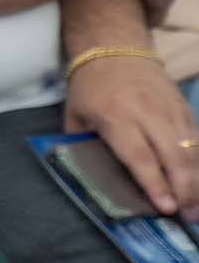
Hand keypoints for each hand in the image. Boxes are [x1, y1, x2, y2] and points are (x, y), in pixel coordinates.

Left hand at [63, 55, 198, 216]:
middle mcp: (148, 113)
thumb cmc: (89, 87)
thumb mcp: (75, 117)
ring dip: (198, 180)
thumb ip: (84, 147)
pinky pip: (197, 138)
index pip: (139, 156)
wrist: (114, 46)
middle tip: (188, 216)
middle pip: (174, 156)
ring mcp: (170, 109)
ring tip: (197, 208)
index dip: (154, 184)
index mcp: (116, 116)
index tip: (166, 208)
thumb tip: (94, 180)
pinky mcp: (184, 107)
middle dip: (184, 189)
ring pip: (192, 149)